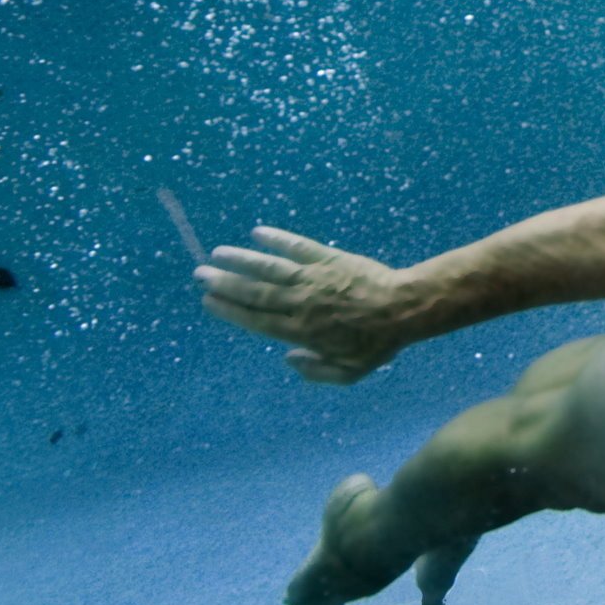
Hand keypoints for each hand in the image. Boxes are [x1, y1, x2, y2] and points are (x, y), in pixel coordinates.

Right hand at [195, 226, 414, 384]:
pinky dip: (277, 239)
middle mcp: (301, 303)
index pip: (257, 320)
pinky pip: (298, 246)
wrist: (404, 309)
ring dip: (242, 260)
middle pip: (255, 293)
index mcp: (302, 331)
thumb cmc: (378, 342)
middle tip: (200, 275)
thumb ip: (316, 371)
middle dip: (225, 284)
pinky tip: (259, 232)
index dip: (230, 311)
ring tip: (218, 253)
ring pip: (269, 268)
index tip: (209, 302)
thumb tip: (288, 359)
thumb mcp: (350, 372)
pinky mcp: (329, 258)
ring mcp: (314, 278)